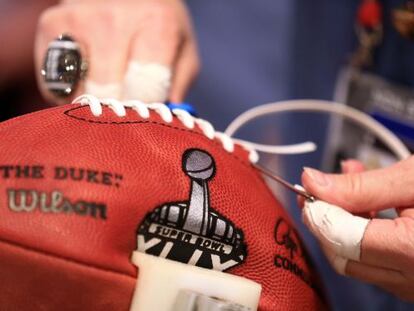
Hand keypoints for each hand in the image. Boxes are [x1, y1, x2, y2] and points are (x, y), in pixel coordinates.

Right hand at [35, 0, 198, 102]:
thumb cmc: (157, 25)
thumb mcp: (181, 49)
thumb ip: (177, 84)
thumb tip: (166, 117)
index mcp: (156, 23)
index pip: (145, 88)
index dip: (145, 111)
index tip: (145, 114)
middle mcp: (115, 19)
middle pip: (109, 93)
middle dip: (119, 108)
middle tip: (126, 104)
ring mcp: (78, 20)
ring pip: (80, 91)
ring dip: (93, 101)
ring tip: (108, 87)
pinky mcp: (49, 25)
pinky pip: (54, 85)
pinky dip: (70, 92)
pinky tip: (86, 77)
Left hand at [300, 158, 413, 301]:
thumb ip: (361, 186)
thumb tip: (312, 182)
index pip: (342, 239)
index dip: (318, 212)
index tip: (307, 186)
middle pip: (344, 255)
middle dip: (327, 217)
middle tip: (323, 185)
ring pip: (358, 260)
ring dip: (345, 220)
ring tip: (352, 178)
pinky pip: (378, 262)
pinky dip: (364, 232)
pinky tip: (370, 202)